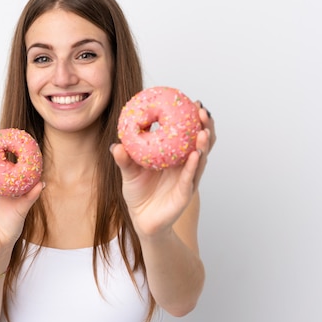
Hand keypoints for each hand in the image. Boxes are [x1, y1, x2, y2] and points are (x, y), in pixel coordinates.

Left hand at [110, 101, 215, 237]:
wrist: (141, 219)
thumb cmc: (138, 192)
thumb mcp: (129, 172)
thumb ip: (124, 159)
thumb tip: (116, 146)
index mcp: (174, 156)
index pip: (188, 134)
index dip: (193, 119)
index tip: (195, 102)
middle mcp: (184, 165)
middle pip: (200, 143)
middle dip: (205, 126)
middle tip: (203, 112)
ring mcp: (187, 179)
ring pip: (199, 159)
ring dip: (203, 145)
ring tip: (204, 132)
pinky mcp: (184, 194)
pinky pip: (189, 178)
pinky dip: (192, 166)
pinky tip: (194, 155)